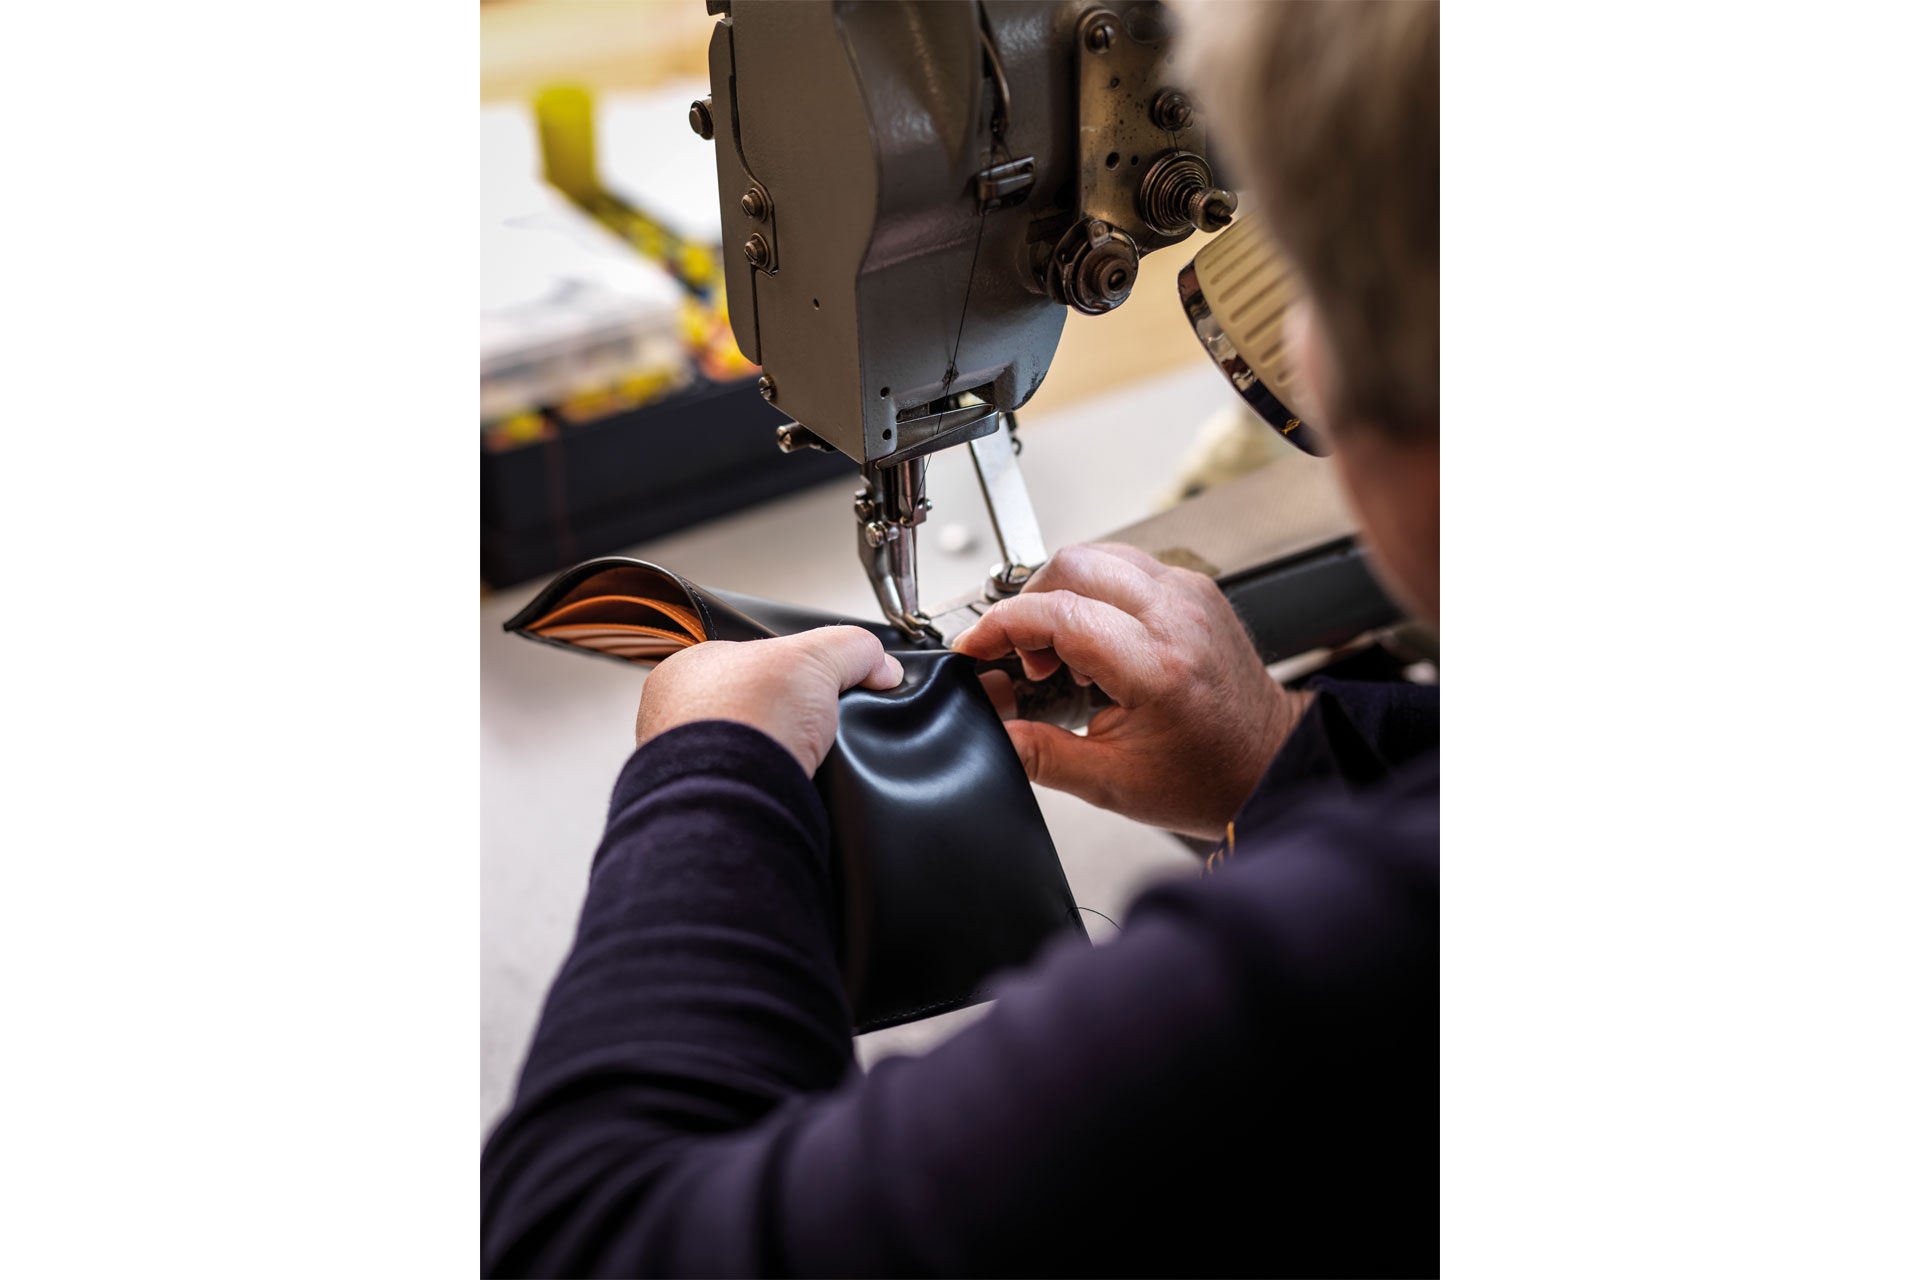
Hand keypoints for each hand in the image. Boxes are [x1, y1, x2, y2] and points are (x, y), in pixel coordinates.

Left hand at [636, 627, 903, 775]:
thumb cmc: (745, 719)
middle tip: (815, 725)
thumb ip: (853, 649)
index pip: (745, 662)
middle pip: (750, 708)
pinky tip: (791, 782)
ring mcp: (687, 766)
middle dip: (784, 718)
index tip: (816, 683)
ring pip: (749, 752)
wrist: (732, 794)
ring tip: (806, 757)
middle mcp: (676, 718)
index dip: (788, 671)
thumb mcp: (816, 656)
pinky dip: (775, 786)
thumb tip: (883, 666)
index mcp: (686, 673)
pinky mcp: (708, 805)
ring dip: (779, 755)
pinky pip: (751, 789)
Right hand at [950, 543, 1311, 838]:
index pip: (1058, 612)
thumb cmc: (1206, 776)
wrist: (1269, 763)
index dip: (1002, 625)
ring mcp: (1189, 594)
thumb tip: (990, 732)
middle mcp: (1177, 616)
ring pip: (1097, 556)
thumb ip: (1040, 755)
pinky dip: (1093, 592)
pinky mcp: (1194, 589)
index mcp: (1157, 666)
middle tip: (1028, 659)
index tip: (977, 648)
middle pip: (1072, 566)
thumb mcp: (1111, 783)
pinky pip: (1125, 565)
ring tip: (1063, 651)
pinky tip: (1095, 638)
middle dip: (1030, 605)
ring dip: (1061, 595)